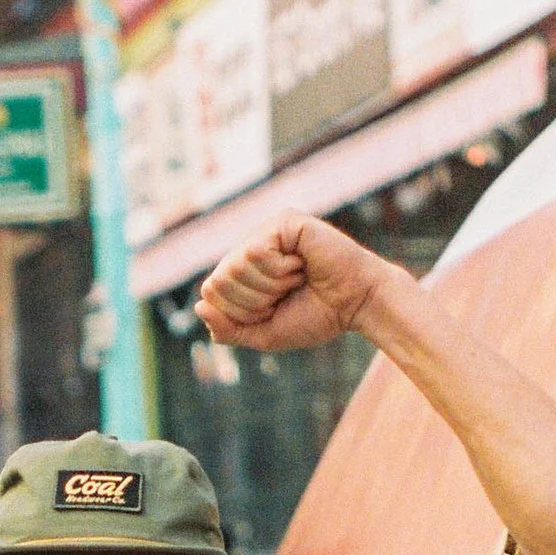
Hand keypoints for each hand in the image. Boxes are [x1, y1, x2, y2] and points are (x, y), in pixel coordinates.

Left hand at [197, 210, 391, 355]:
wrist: (356, 305)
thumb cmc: (315, 316)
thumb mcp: (263, 333)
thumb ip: (228, 328)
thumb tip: (199, 306)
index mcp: (244, 272)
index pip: (212, 294)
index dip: (242, 312)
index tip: (275, 308)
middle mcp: (251, 247)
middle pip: (220, 281)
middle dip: (255, 299)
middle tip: (288, 292)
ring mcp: (266, 231)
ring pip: (236, 266)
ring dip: (270, 284)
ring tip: (298, 277)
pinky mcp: (283, 221)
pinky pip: (257, 251)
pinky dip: (280, 270)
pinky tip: (302, 264)